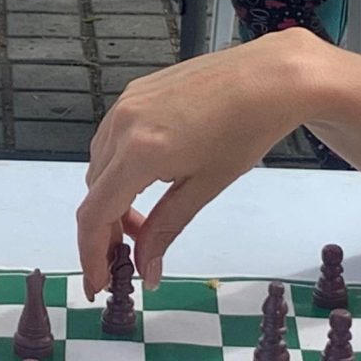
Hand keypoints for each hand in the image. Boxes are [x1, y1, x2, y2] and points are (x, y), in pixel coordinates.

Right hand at [76, 34, 323, 291]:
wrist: (270, 76)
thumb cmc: (247, 130)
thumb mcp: (205, 187)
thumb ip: (165, 228)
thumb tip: (145, 270)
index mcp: (139, 153)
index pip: (94, 215)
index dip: (90, 255)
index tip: (98, 283)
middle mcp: (122, 125)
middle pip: (93, 192)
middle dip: (105, 231)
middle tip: (127, 258)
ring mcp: (125, 104)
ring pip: (100, 166)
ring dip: (111, 199)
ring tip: (143, 221)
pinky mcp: (135, 92)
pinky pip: (111, 140)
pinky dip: (119, 169)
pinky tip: (149, 179)